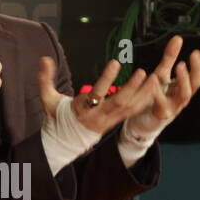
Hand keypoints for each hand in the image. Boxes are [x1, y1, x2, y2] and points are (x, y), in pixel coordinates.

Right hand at [37, 54, 164, 134]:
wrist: (64, 140)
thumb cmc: (57, 116)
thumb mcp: (48, 98)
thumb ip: (45, 79)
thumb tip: (44, 59)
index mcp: (82, 109)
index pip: (96, 93)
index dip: (106, 78)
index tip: (115, 62)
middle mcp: (98, 115)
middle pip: (118, 102)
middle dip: (132, 88)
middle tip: (143, 72)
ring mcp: (108, 120)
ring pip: (129, 108)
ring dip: (143, 94)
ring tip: (156, 79)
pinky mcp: (115, 122)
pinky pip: (132, 112)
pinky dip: (144, 101)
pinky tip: (154, 90)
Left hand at [127, 37, 199, 135]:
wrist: (142, 121)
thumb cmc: (154, 97)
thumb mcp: (162, 73)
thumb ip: (170, 57)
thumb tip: (178, 38)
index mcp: (186, 87)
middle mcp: (182, 97)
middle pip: (196, 83)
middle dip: (197, 68)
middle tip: (194, 54)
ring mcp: (174, 106)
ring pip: (185, 94)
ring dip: (184, 79)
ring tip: (180, 65)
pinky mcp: (161, 113)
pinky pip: (162, 103)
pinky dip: (159, 92)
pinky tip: (155, 80)